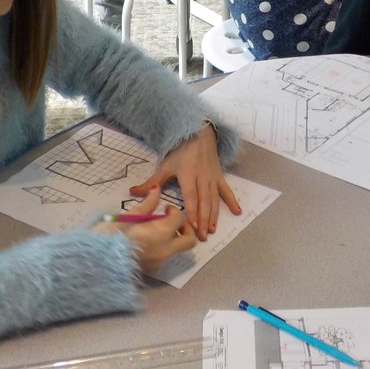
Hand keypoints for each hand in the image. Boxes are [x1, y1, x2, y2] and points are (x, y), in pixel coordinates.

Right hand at [94, 185, 194, 273]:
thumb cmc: (107, 237)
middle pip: (189, 240)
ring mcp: (159, 263)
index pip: (180, 220)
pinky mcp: (151, 270)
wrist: (93, 263)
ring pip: (177, 250)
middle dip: (185, 229)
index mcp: (161, 234)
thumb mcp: (127, 217)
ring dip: (173, 238)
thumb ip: (146, 205)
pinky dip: (163, 247)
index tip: (164, 209)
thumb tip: (156, 190)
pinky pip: (165, 257)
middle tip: (171, 221)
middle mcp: (165, 250)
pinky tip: (146, 240)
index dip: (174, 211)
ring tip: (154, 229)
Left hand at [130, 123, 240, 240]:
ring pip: (214, 199)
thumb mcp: (165, 165)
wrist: (198, 133)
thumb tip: (132, 192)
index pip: (190, 196)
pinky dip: (232, 201)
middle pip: (203, 201)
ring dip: (214, 215)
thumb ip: (151, 182)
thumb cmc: (180, 150)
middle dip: (202, 220)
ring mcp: (212, 177)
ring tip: (212, 230)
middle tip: (202, 236)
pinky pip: (226, 190)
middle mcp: (202, 177)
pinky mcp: (219, 176)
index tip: (192, 226)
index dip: (192, 211)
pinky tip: (237, 212)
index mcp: (188, 174)